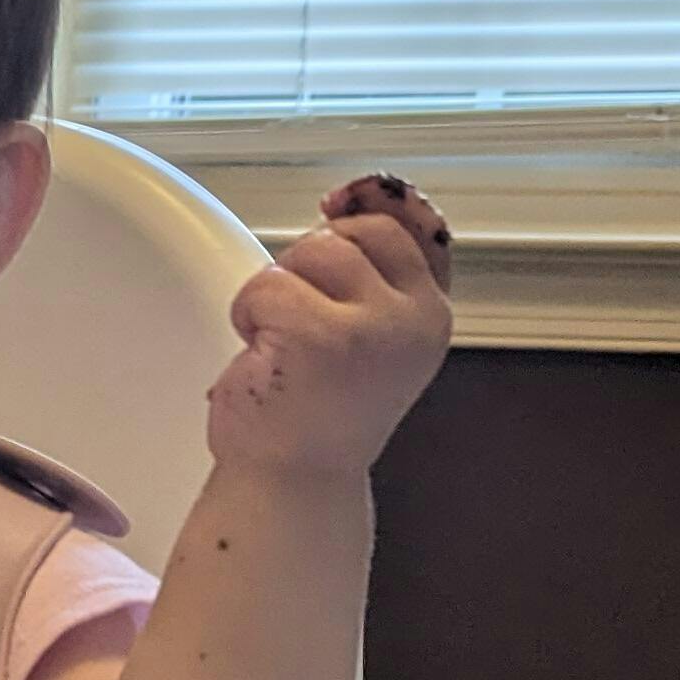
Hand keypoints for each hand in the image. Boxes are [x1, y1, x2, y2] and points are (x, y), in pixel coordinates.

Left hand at [207, 174, 452, 481]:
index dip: (369, 204)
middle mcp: (414, 317)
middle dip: (309, 262)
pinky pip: (266, 286)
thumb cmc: (318, 411)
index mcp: (431, 314)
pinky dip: (248, 314)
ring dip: (275, 292)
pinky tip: (261, 357)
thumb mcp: (369, 334)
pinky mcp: (322, 336)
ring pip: (308, 253)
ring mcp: (373, 326)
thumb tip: (358, 196)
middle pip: (353, 232)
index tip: (333, 204)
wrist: (293, 482)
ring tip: (281, 345)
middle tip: (296, 321)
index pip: (414, 226)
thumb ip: (376, 272)